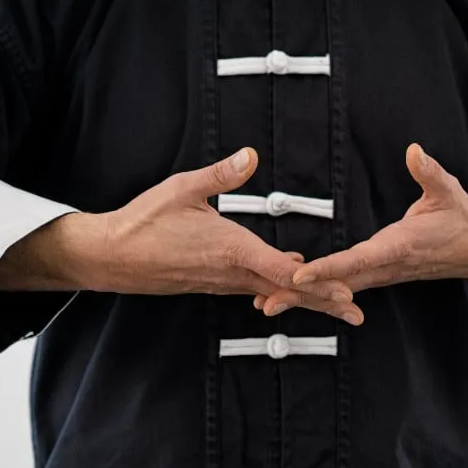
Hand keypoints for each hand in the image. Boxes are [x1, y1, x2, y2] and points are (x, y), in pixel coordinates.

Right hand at [93, 148, 362, 322]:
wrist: (111, 257)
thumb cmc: (144, 221)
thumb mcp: (182, 188)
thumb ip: (220, 175)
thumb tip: (250, 155)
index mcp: (231, 249)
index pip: (284, 271)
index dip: (318, 282)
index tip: (345, 291)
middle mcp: (232, 272)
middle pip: (288, 291)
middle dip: (324, 301)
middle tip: (356, 312)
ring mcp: (223, 282)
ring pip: (274, 293)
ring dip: (306, 299)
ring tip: (336, 305)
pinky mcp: (214, 284)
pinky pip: (254, 290)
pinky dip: (278, 292)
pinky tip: (288, 288)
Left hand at [254, 143, 467, 316]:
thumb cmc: (462, 219)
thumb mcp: (449, 191)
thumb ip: (429, 172)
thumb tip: (414, 151)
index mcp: (399, 246)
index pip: (357, 260)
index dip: (327, 269)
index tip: (299, 276)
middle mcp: (386, 266)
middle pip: (338, 283)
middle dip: (303, 294)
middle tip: (267, 300)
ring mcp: (382, 274)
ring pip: (338, 290)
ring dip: (304, 298)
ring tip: (268, 303)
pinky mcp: (379, 275)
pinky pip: (345, 287)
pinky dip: (319, 293)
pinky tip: (295, 295)